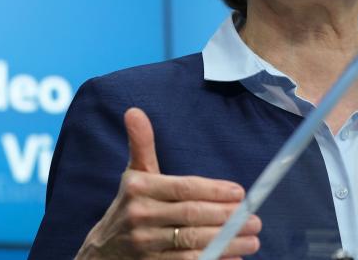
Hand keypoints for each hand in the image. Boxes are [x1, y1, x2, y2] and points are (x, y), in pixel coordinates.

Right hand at [75, 107, 260, 258]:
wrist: (102, 251)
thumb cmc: (129, 206)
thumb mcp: (134, 175)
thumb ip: (141, 145)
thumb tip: (134, 111)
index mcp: (139, 189)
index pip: (185, 188)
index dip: (215, 191)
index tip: (240, 193)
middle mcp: (140, 216)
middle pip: (193, 216)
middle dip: (228, 218)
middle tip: (255, 219)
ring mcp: (145, 245)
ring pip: (193, 243)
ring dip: (227, 242)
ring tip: (253, 240)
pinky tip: (233, 258)